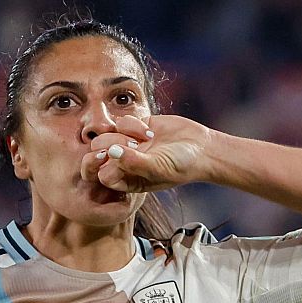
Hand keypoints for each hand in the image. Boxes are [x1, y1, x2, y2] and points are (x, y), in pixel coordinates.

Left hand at [81, 115, 214, 193]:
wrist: (202, 149)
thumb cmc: (182, 166)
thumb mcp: (159, 168)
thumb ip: (133, 162)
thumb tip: (111, 151)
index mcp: (127, 181)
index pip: (102, 175)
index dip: (103, 165)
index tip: (117, 158)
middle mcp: (124, 163)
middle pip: (99, 152)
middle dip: (112, 145)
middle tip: (133, 145)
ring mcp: (129, 144)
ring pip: (108, 134)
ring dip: (123, 134)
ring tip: (145, 139)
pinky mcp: (136, 127)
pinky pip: (122, 121)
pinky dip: (134, 124)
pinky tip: (151, 131)